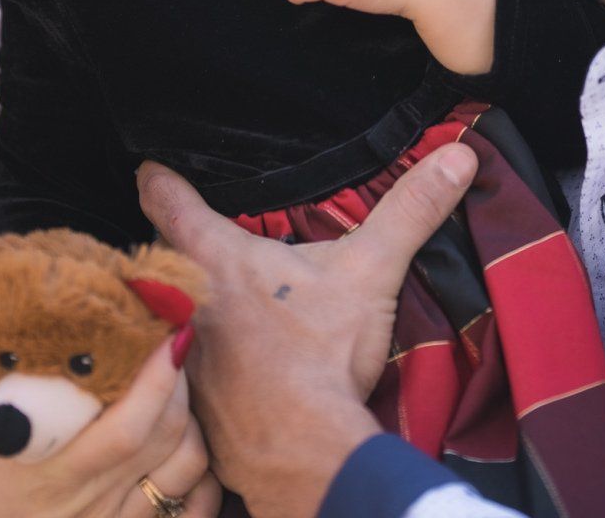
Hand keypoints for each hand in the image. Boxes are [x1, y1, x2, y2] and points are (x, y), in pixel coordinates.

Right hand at [0, 337, 221, 517]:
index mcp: (41, 480)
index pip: (122, 430)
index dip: (154, 381)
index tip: (163, 333)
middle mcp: (86, 505)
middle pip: (163, 435)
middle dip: (176, 379)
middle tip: (168, 337)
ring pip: (185, 463)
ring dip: (189, 415)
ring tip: (174, 380)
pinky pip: (190, 498)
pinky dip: (198, 462)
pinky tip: (183, 434)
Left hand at [137, 144, 479, 517]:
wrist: (301, 448)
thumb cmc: (324, 352)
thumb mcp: (371, 271)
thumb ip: (409, 210)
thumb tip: (456, 157)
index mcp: (221, 263)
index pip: (175, 206)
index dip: (160, 184)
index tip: (148, 171)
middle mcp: (185, 306)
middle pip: (162, 268)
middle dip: (172, 261)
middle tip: (183, 253)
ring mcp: (182, 362)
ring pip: (169, 327)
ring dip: (186, 325)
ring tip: (214, 327)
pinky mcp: (191, 412)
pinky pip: (185, 386)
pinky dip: (203, 382)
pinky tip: (229, 388)